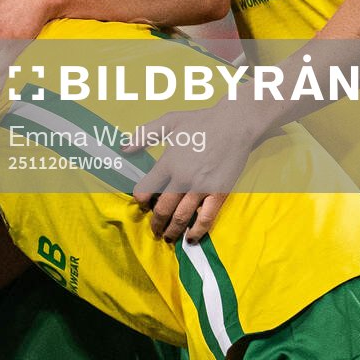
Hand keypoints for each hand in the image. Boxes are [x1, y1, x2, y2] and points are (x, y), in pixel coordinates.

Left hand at [125, 100, 270, 242]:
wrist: (235, 124)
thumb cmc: (201, 121)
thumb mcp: (169, 122)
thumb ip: (145, 135)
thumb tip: (124, 148)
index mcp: (168, 162)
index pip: (146, 188)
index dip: (140, 199)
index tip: (141, 203)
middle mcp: (182, 178)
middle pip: (162, 208)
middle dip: (155, 222)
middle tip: (153, 229)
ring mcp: (201, 188)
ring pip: (181, 217)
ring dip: (172, 231)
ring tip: (167, 237)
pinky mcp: (219, 193)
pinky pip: (206, 218)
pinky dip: (197, 231)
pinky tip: (191, 238)